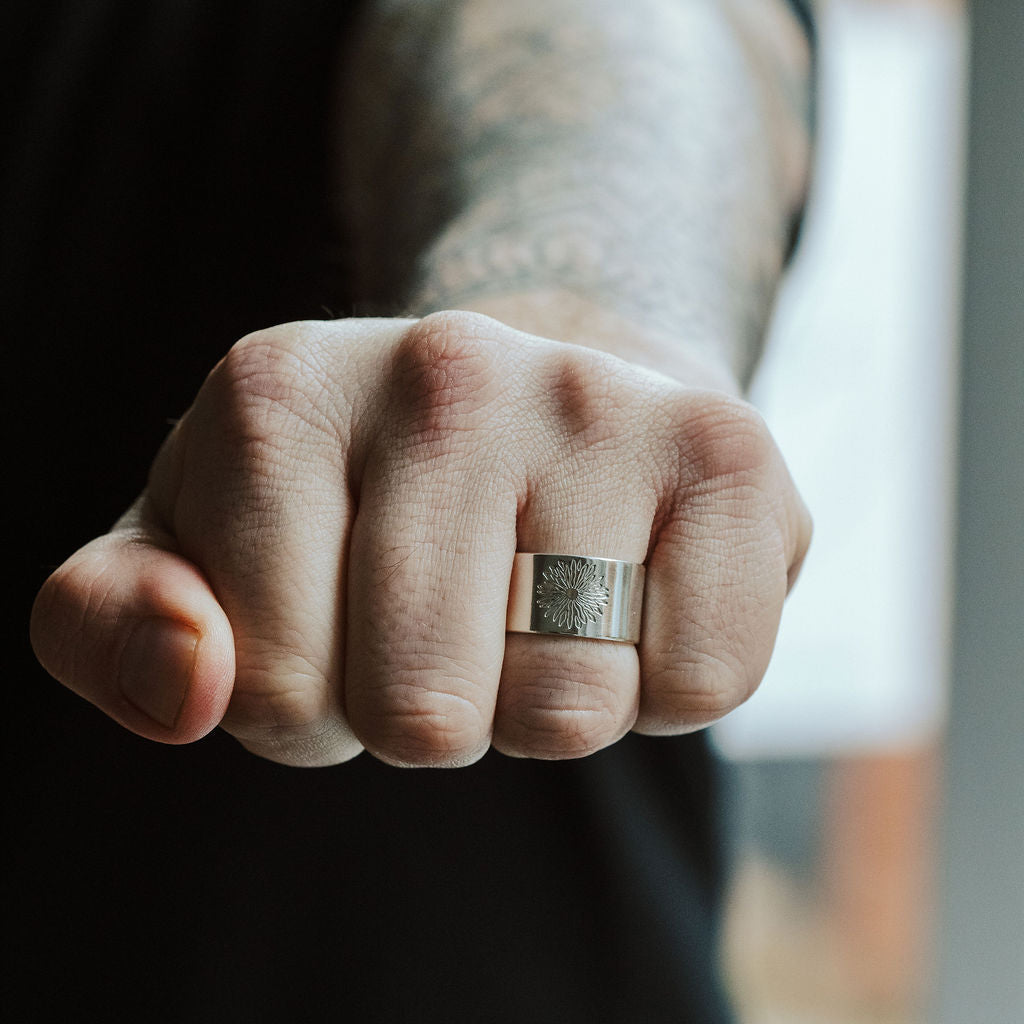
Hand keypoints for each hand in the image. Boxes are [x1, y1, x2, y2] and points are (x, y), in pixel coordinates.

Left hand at [30, 311, 809, 766]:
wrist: (545, 386)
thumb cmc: (362, 499)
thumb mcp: (199, 543)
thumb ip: (114, 622)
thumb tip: (191, 684)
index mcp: (276, 392)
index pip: (268, 692)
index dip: (309, 700)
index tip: (340, 615)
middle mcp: (444, 367)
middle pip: (422, 713)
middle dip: (430, 710)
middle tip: (451, 612)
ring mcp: (598, 400)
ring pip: (567, 710)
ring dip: (544, 700)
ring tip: (544, 593)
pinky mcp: (730, 450)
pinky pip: (704, 684)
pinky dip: (665, 682)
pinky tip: (639, 587)